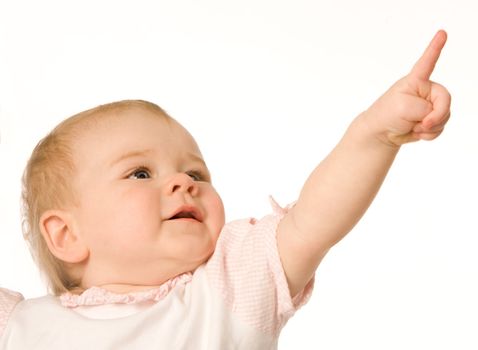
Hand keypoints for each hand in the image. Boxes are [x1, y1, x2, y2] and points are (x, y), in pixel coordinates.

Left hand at [365, 30, 450, 145]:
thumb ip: (425, 109)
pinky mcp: (431, 118)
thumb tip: (433, 118)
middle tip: (421, 124)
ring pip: (445, 116)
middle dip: (436, 116)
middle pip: (446, 100)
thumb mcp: (404, 108)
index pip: (427, 62)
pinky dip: (430, 134)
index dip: (435, 48)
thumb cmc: (387, 114)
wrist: (381, 132)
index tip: (442, 33)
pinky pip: (440, 127)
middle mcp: (425, 90)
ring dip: (430, 127)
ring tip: (413, 126)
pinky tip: (417, 132)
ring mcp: (429, 104)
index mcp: (416, 80)